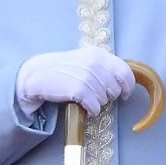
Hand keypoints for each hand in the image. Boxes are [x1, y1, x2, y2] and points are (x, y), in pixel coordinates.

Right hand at [15, 46, 134, 117]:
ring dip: (97, 103)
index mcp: (98, 54)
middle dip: (108, 96)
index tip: (124, 94)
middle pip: (116, 89)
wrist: (38, 74)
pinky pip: (96, 107)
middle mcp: (95, 63)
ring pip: (106, 99)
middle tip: (94, 94)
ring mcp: (87, 76)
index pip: (125, 72)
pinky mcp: (79, 90)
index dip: (128, 86)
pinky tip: (82, 105)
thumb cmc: (63, 70)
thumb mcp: (85, 61)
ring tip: (84, 97)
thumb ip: (104, 68)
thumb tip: (124, 83)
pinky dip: (91, 110)